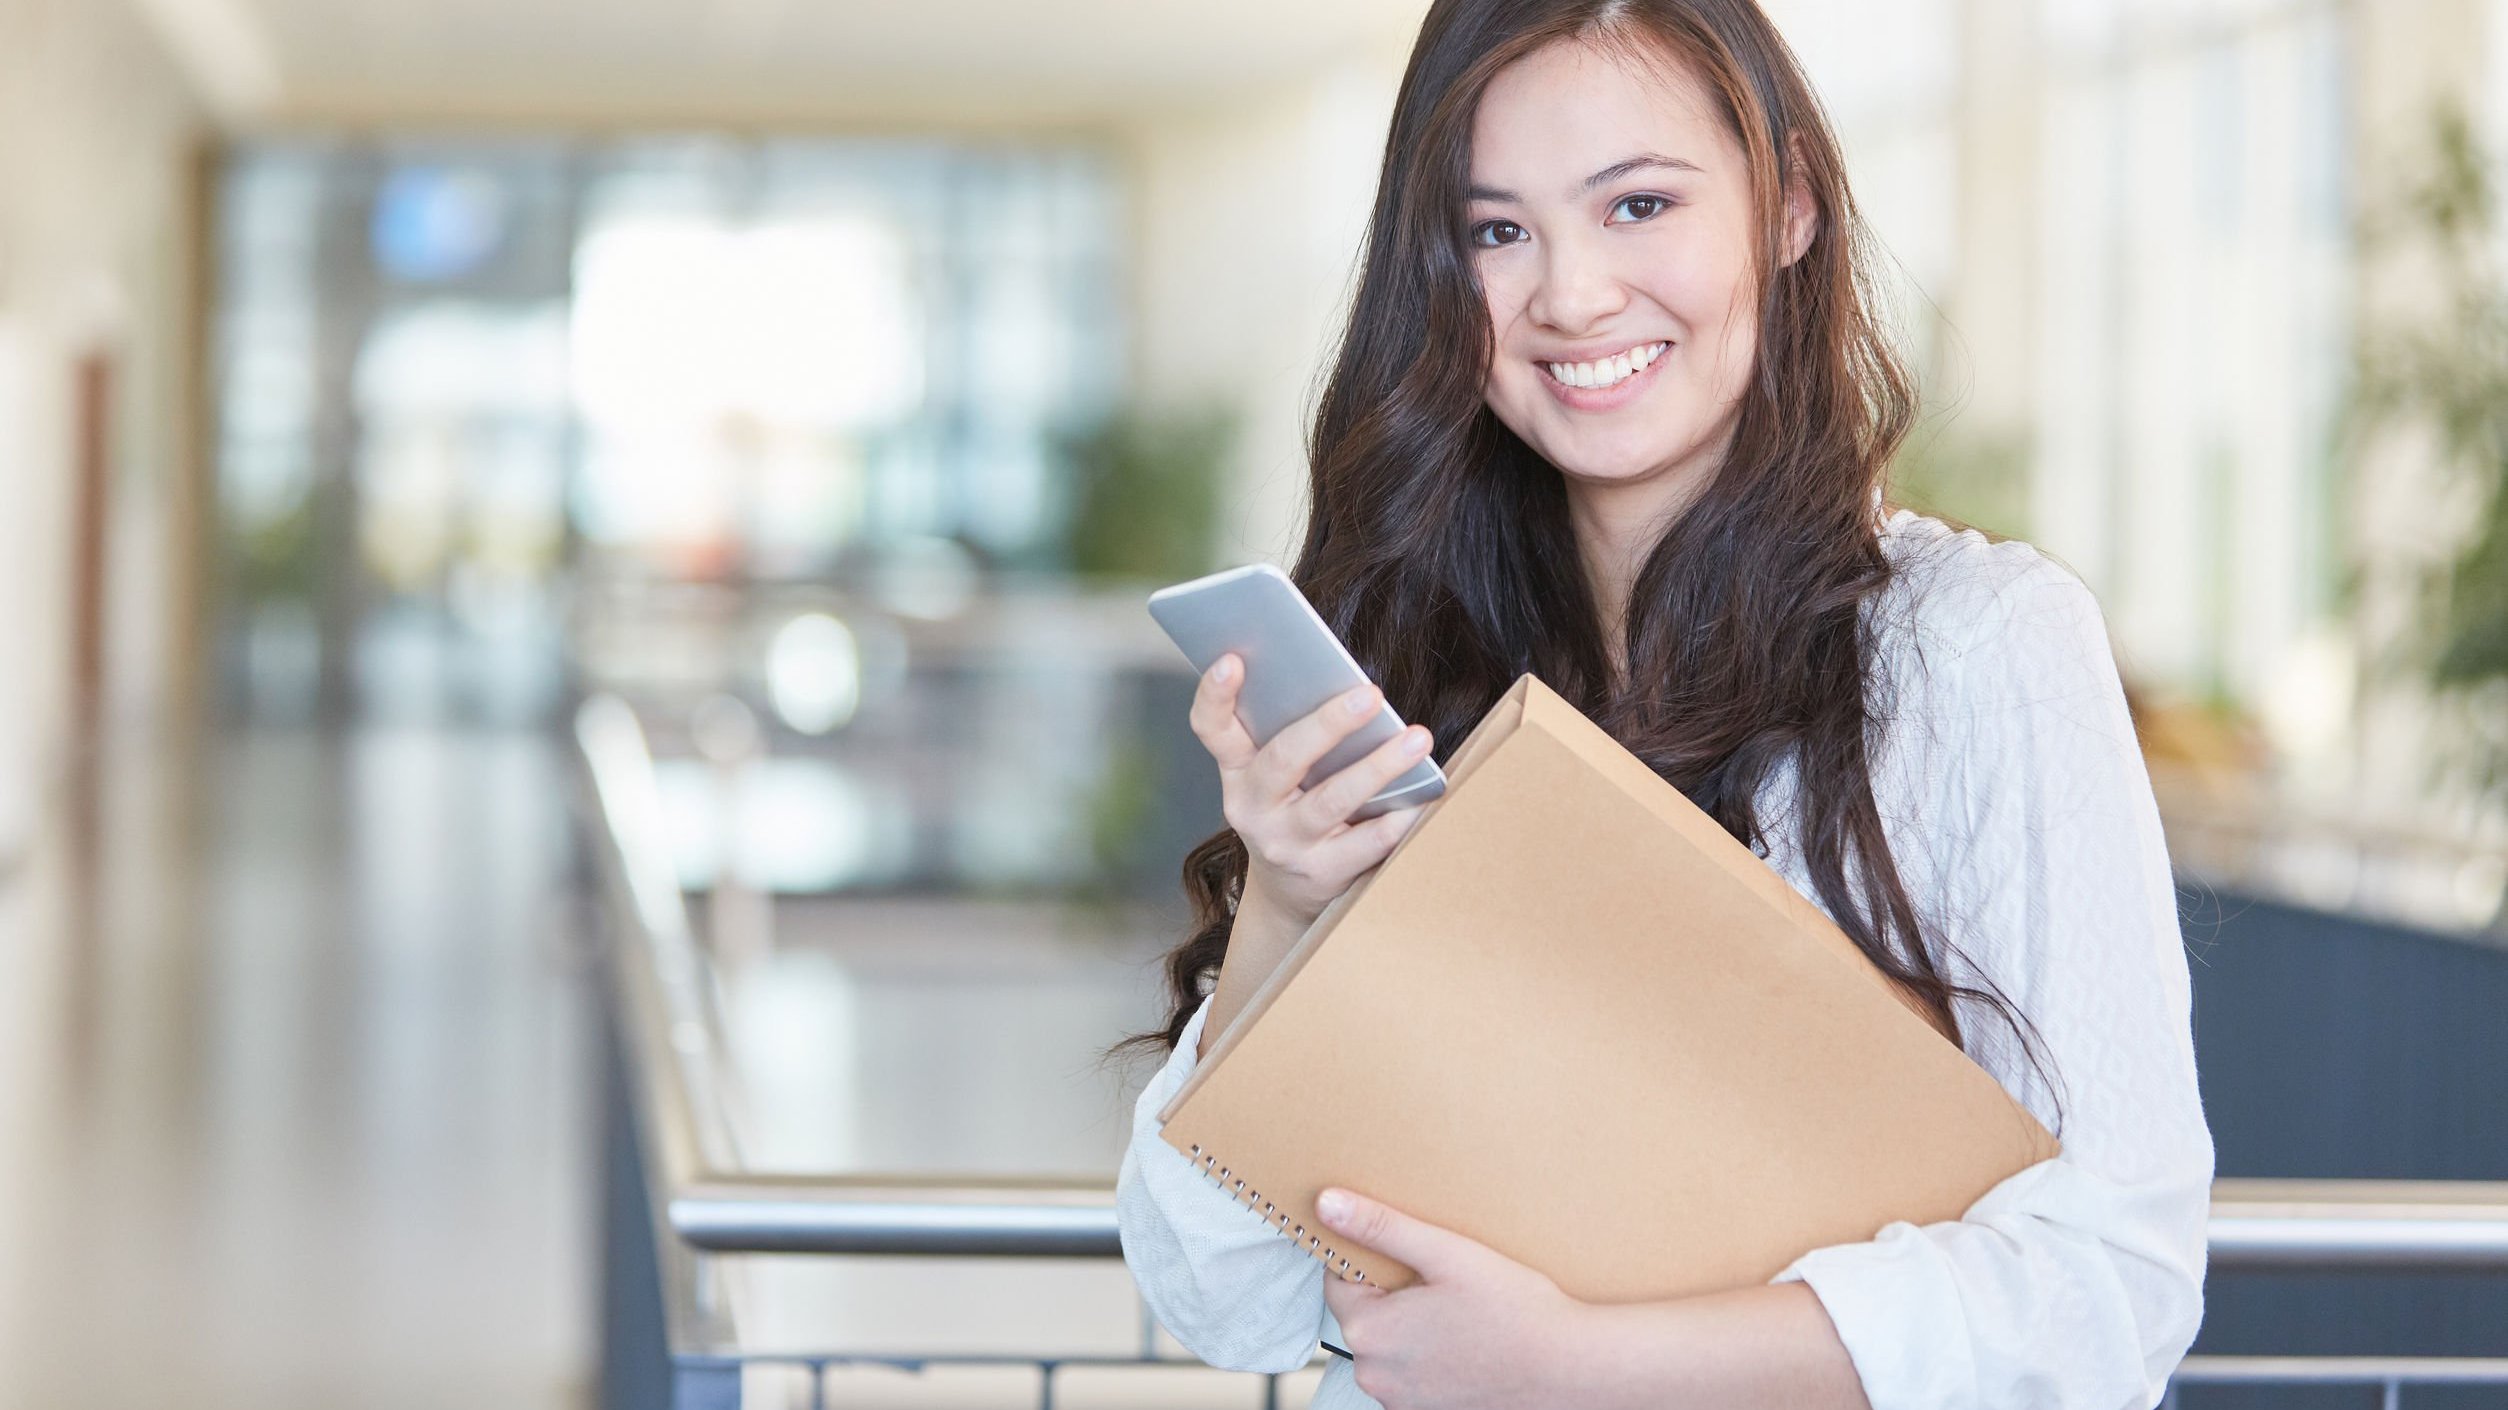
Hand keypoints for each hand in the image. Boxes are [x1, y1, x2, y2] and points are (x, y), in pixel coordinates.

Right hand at [1189, 653, 1434, 929]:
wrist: (1286, 894)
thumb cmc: (1290, 811)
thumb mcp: (1274, 778)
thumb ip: (1294, 737)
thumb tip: (1352, 690)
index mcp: (1237, 771)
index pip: (1212, 729)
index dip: (1215, 695)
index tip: (1232, 661)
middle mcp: (1252, 806)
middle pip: (1284, 759)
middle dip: (1328, 724)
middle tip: (1370, 694)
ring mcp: (1285, 842)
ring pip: (1332, 799)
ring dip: (1378, 766)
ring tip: (1417, 739)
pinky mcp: (1321, 872)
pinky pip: (1366, 841)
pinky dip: (1397, 817)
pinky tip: (1423, 796)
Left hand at [1316, 1187, 1591, 1409]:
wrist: (1569, 1370)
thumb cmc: (1515, 1311)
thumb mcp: (1446, 1254)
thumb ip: (1381, 1228)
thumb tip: (1326, 1204)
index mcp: (1369, 1331)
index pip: (1339, 1280)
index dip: (1370, 1258)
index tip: (1409, 1253)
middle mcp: (1374, 1374)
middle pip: (1364, 1314)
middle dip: (1392, 1293)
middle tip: (1442, 1279)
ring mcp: (1399, 1400)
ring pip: (1388, 1345)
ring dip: (1410, 1325)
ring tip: (1458, 1311)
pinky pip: (1410, 1373)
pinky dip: (1428, 1355)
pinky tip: (1465, 1340)